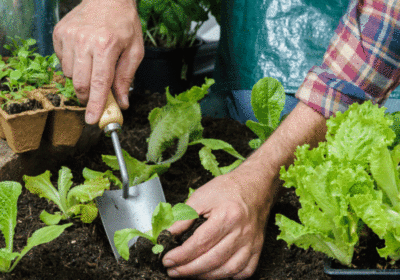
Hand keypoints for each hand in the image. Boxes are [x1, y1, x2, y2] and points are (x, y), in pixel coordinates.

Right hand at [53, 0, 143, 123]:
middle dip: (87, 97)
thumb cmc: (124, 24)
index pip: (99, 83)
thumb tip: (122, 103)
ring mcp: (69, 36)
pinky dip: (73, 65)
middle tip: (94, 98)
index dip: (95, 105)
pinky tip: (84, 55)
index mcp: (106, 46)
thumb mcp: (135, 51)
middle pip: (80, 83)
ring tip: (93, 66)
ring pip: (69, 74)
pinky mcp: (59, 33)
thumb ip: (126, 78)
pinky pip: (62, 61)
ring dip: (81, 79)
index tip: (92, 120)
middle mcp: (84, 41)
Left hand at [162, 169, 278, 278]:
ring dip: (205, 276)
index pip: (200, 243)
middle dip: (189, 269)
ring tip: (189, 273)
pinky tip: (214, 273)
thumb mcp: (201, 197)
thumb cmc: (228, 189)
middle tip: (173, 271)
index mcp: (227, 216)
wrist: (255, 185)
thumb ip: (183, 217)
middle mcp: (241, 232)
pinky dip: (228, 276)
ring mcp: (252, 243)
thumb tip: (168, 235)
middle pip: (212, 260)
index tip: (167, 260)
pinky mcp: (258, 248)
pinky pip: (244, 271)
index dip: (181, 255)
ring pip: (228, 270)